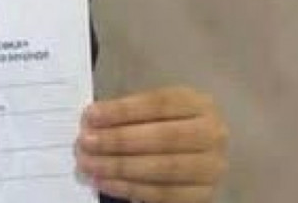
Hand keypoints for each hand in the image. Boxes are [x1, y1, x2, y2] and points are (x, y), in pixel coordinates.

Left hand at [77, 86, 227, 202]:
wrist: (195, 154)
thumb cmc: (165, 124)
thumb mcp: (153, 110)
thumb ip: (127, 114)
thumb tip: (91, 122)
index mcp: (199, 104)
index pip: (159, 104)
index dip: (123, 110)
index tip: (91, 115)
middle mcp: (213, 134)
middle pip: (163, 137)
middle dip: (118, 140)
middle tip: (84, 142)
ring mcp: (212, 167)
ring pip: (163, 168)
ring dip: (119, 167)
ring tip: (89, 164)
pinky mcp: (204, 194)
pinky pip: (163, 194)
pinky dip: (129, 188)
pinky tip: (104, 182)